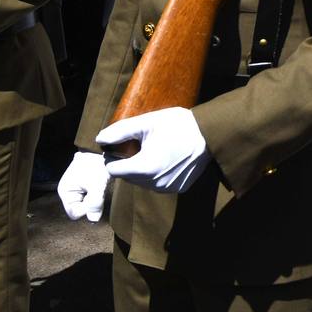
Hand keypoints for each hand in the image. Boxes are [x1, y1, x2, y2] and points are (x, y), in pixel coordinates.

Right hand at [58, 151, 110, 221]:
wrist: (102, 148)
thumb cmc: (96, 164)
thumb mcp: (96, 184)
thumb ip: (94, 203)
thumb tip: (93, 221)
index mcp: (65, 191)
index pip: (74, 213)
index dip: (86, 211)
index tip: (96, 199)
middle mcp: (68, 191)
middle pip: (80, 209)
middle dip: (90, 204)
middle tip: (99, 191)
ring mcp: (76, 188)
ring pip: (86, 203)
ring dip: (95, 199)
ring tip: (100, 187)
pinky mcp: (84, 186)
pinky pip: (90, 197)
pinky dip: (96, 194)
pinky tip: (101, 186)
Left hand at [96, 107, 211, 193]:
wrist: (210, 133)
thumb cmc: (178, 124)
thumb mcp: (146, 123)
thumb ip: (120, 131)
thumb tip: (100, 139)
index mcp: (143, 168)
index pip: (113, 170)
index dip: (112, 158)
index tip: (120, 146)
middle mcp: (154, 184)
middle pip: (127, 177)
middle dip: (127, 163)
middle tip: (139, 146)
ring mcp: (167, 188)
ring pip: (142, 182)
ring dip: (142, 169)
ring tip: (154, 151)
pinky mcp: (179, 189)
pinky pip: (158, 184)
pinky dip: (157, 174)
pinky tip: (167, 159)